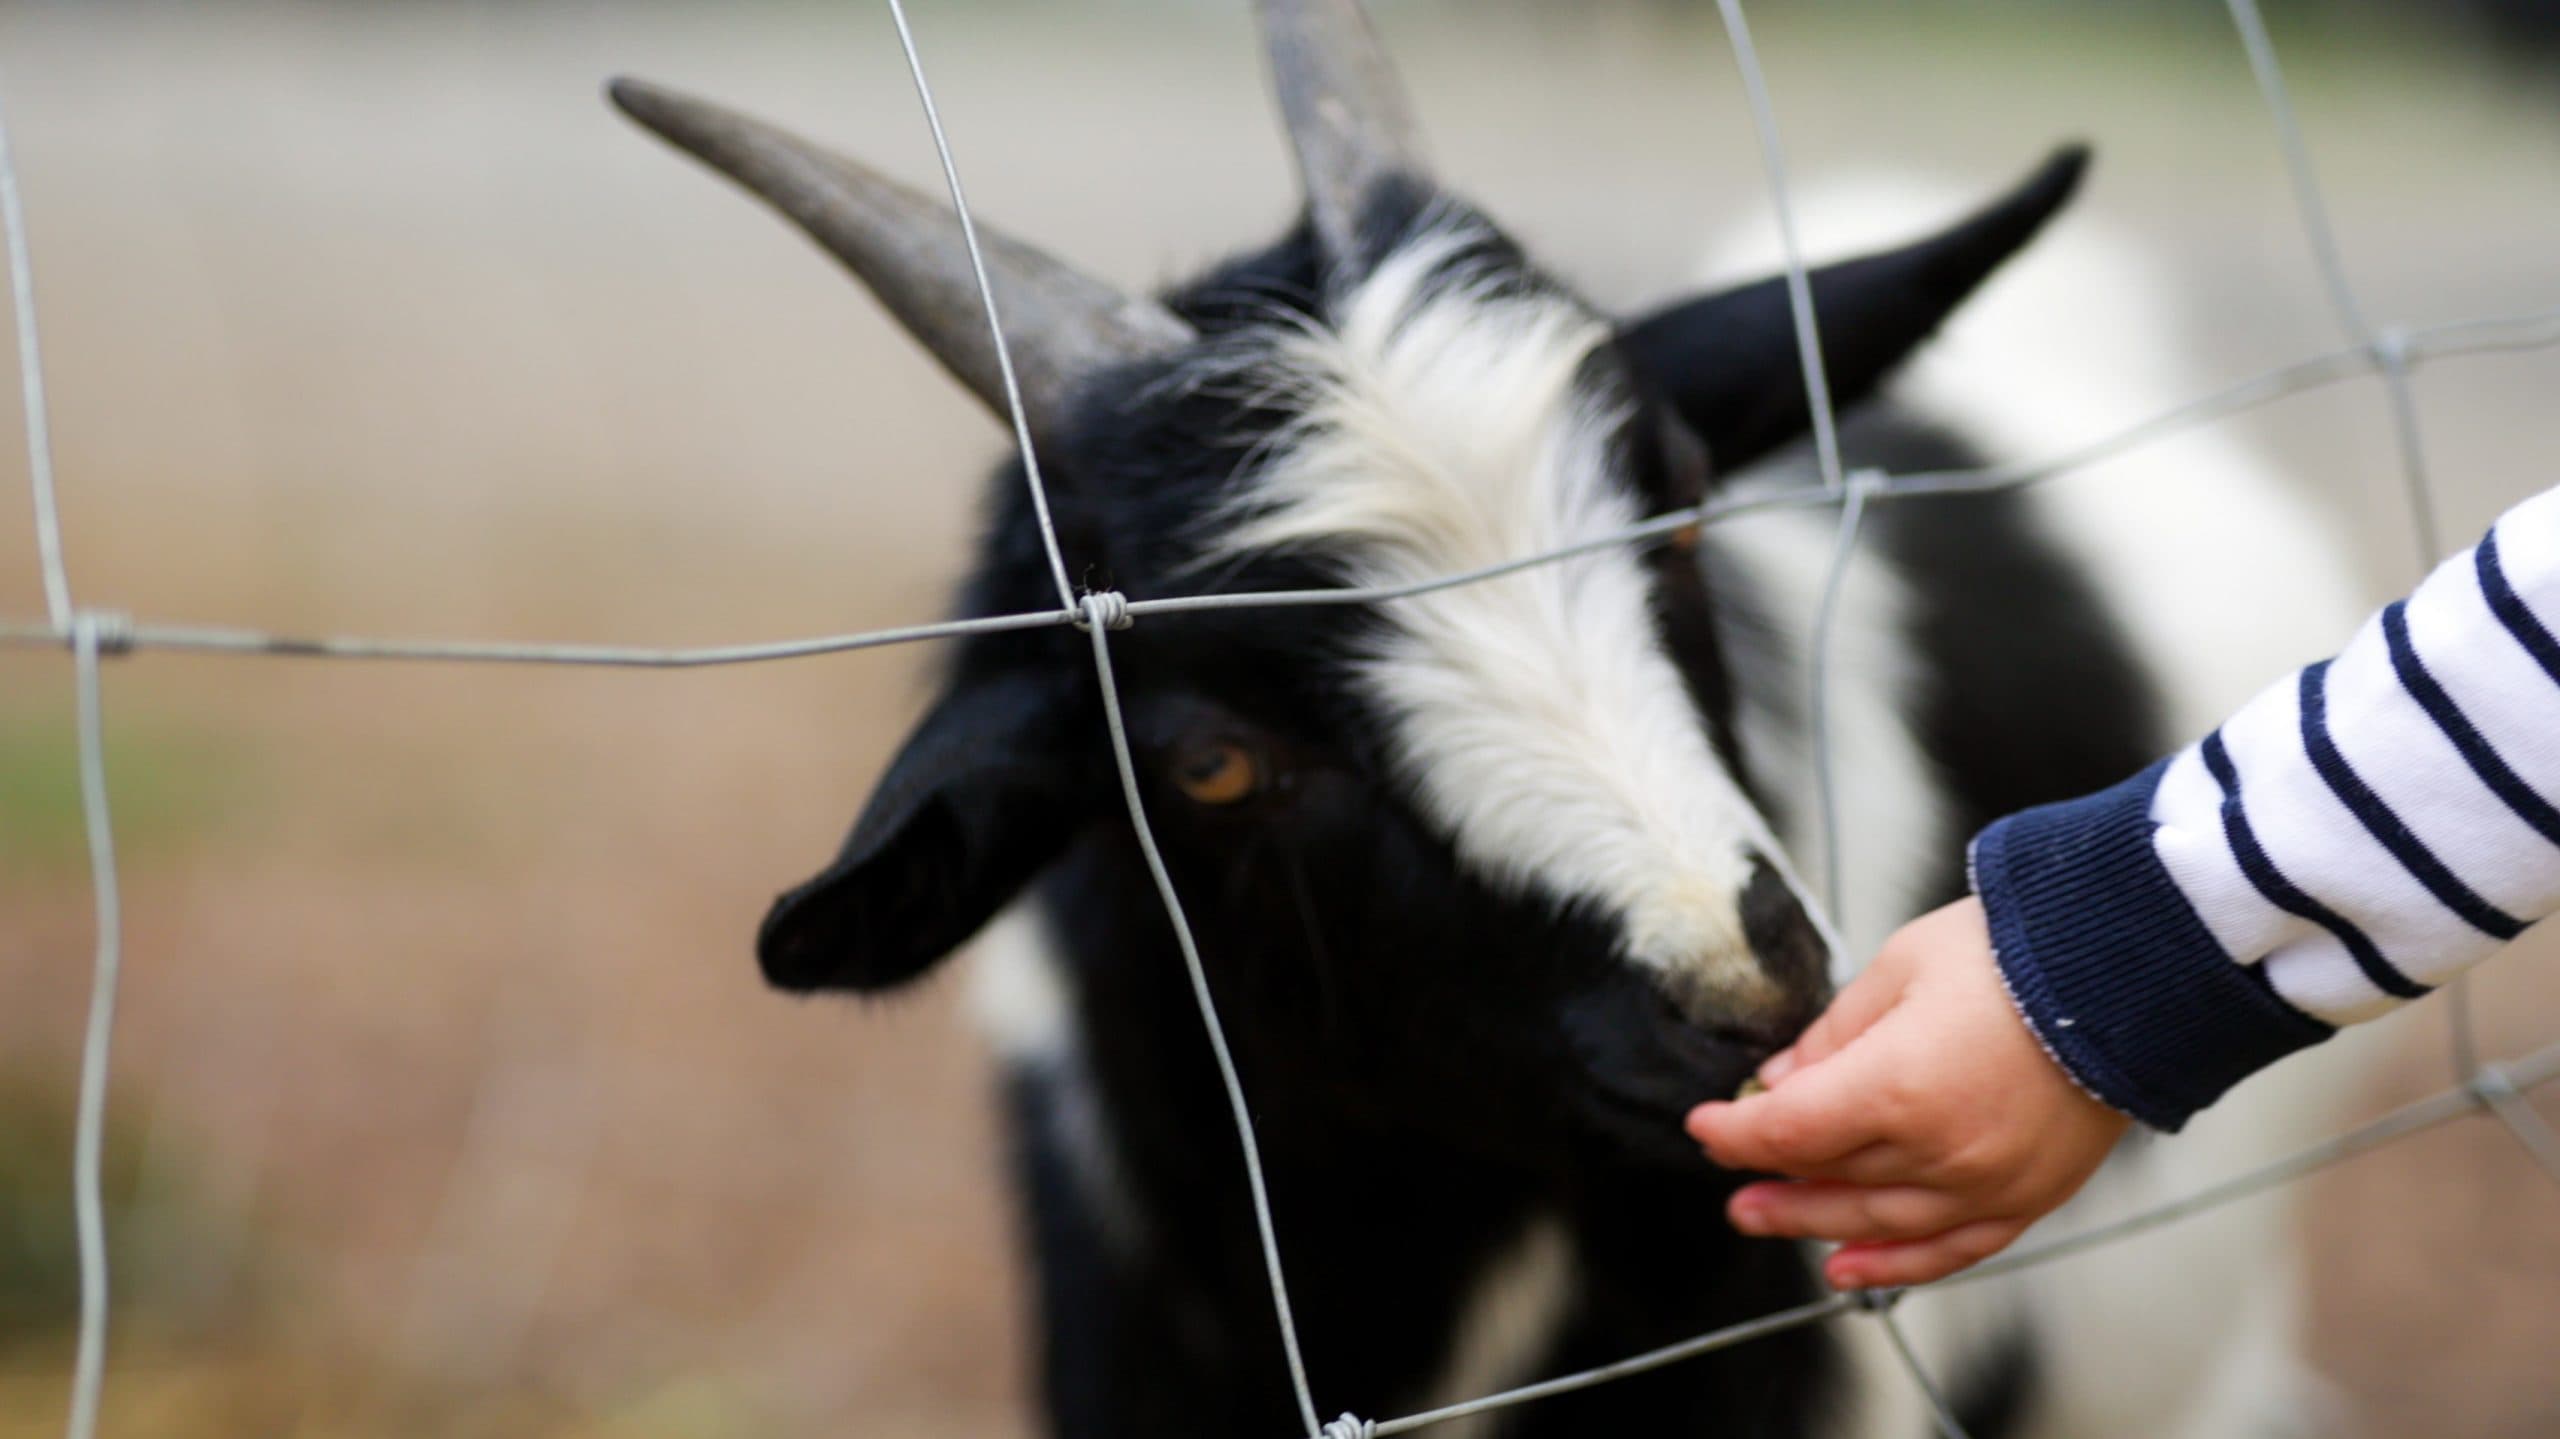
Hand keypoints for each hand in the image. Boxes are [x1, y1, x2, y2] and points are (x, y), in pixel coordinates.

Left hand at [1684, 897, 2129, 1289]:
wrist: (2127, 966)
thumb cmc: (2009, 951)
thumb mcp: (1898, 968)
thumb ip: (1833, 1036)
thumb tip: (1781, 1081)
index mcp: (1896, 1086)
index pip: (1787, 1130)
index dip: (1735, 1133)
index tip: (1704, 1123)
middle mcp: (1940, 1149)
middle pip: (1829, 1179)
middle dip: (1771, 1180)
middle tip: (1733, 1188)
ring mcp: (1989, 1182)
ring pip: (1881, 1222)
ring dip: (1818, 1226)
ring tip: (1771, 1221)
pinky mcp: (2031, 1195)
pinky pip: (1953, 1248)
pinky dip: (1898, 1263)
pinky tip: (1851, 1267)